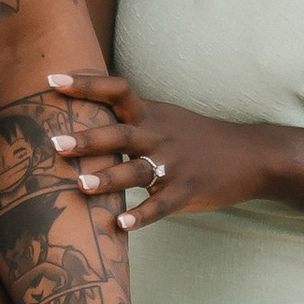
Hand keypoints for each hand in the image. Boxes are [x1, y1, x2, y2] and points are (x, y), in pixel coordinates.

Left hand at [44, 71, 276, 230]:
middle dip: (88, 139)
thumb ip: (130, 114)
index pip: (116, 90)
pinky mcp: (187, 192)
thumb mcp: (166, 116)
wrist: (251, 155)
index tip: (52, 79)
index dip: (85, 84)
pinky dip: (141, 215)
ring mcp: (174, 165)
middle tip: (55, 143)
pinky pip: (161, 206)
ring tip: (80, 185)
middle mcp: (160, 135)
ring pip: (137, 171)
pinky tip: (120, 224)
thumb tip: (87, 107)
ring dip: (108, 178)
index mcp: (151, 114)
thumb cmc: (197, 137)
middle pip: (120, 133)